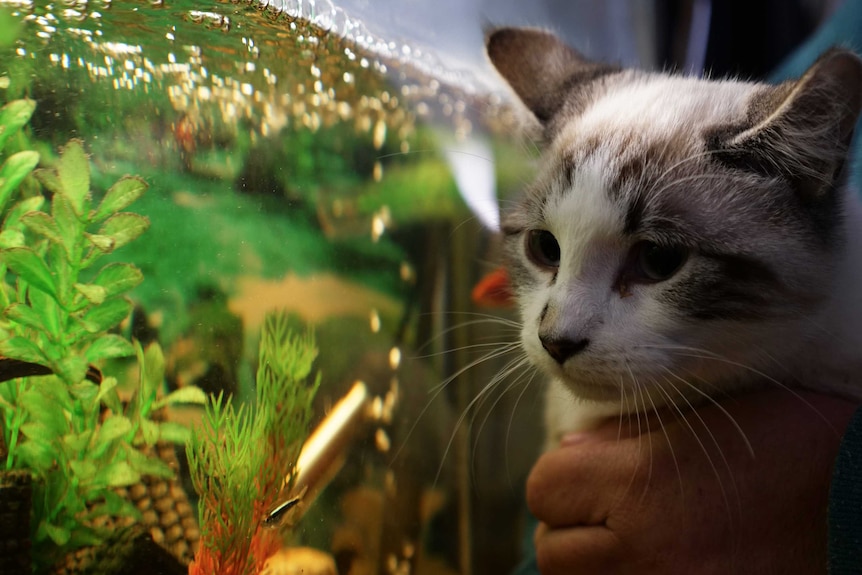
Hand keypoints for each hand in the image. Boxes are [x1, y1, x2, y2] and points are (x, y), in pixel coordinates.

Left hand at [527, 389, 858, 573]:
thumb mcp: (699, 418)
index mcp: (640, 487)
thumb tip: (566, 450)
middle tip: (614, 510)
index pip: (545, 487)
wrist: (859, 504)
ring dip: (592, 563)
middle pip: (551, 548)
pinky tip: (655, 563)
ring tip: (636, 539)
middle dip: (572, 524)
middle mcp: (643, 556)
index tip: (595, 470)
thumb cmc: (788, 447)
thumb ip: (619, 436)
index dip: (565, 474)